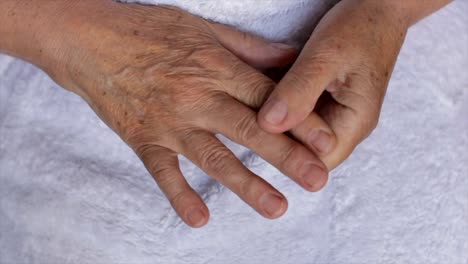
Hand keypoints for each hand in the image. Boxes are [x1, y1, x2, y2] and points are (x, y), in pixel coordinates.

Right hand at [39, 1, 329, 226]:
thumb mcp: (203, 28)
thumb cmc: (148, 30)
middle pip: (250, 130)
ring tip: (278, 208)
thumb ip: (250, 48)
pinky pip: (163, 172)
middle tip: (318, 181)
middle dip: (287, 157)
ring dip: (247, 185)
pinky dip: (180, 196)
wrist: (88, 40)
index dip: (300, 120)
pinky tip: (200, 220)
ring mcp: (169, 121)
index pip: (267, 98)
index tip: (327, 143)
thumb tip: (291, 58)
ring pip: (214, 157)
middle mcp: (196, 97)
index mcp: (215, 67)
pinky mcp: (142, 138)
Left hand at [258, 0, 411, 168]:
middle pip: (304, 151)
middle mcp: (346, 125)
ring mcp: (334, 115)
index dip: (284, 151)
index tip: (256, 128)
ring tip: (255, 101)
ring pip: (297, 134)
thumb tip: (269, 125)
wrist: (377, 7)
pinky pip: (297, 115)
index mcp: (355, 122)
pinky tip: (264, 91)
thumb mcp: (326, 55)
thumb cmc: (358, 26)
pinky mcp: (323, 102)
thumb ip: (299, 91)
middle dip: (276, 136)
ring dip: (276, 120)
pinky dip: (280, 105)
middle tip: (251, 113)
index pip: (315, 161)